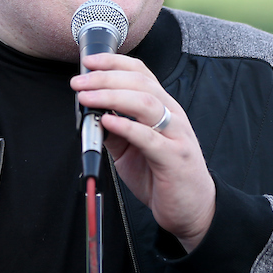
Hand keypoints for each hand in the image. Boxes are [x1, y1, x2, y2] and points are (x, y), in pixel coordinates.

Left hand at [71, 53, 215, 251]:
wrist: (192, 210)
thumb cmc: (164, 176)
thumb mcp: (133, 148)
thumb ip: (116, 130)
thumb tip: (91, 114)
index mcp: (164, 108)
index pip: (141, 73)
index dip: (114, 63)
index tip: (89, 62)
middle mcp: (172, 115)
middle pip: (140, 83)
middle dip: (105, 78)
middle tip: (80, 82)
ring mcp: (176, 135)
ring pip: (145, 103)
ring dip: (111, 96)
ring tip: (87, 97)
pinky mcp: (174, 158)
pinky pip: (149, 137)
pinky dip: (126, 126)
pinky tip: (107, 122)